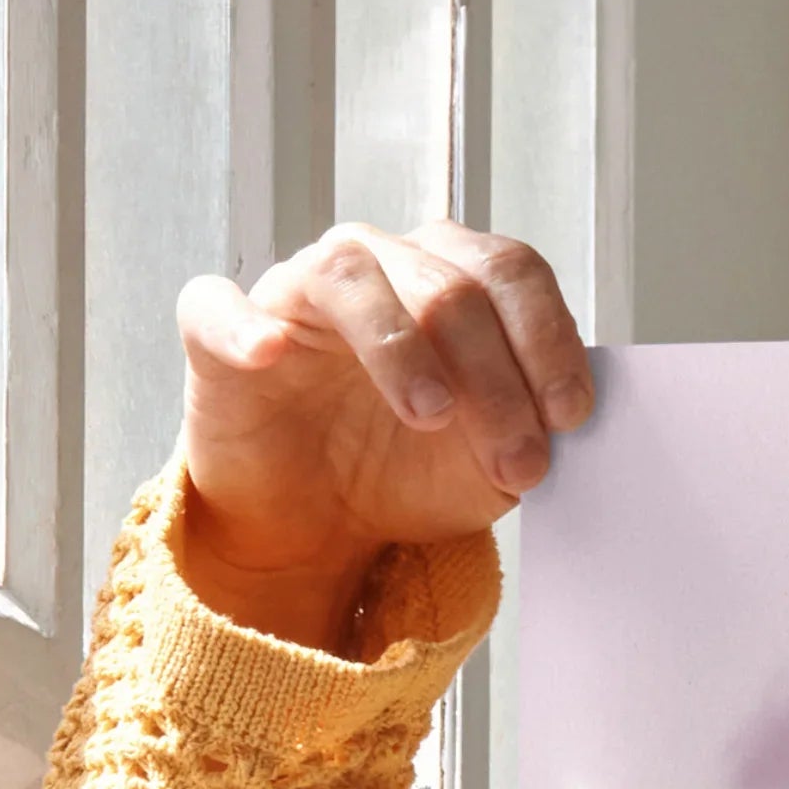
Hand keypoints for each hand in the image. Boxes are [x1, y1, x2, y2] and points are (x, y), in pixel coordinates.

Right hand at [172, 223, 592, 651]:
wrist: (318, 523)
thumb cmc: (406, 471)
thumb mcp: (491, 464)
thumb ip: (532, 430)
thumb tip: (567, 421)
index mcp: (450, 280)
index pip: (510, 273)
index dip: (547, 338)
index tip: (570, 415)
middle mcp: (378, 266)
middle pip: (447, 284)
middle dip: (496, 378)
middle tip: (518, 461)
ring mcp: (296, 292)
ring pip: (351, 276)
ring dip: (400, 347)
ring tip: (432, 415)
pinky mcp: (220, 332)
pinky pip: (218, 306)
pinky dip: (244, 325)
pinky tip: (270, 354)